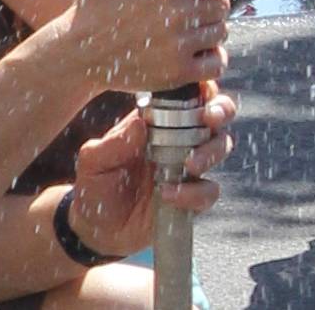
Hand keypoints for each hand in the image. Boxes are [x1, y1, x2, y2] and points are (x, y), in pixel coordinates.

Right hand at [61, 0, 233, 91]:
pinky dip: (210, 57)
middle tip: (188, 3)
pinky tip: (191, 48)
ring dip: (210, 29)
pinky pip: (217, 62)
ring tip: (186, 24)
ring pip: (221, 32)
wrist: (80, 50)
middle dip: (210, 3)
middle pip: (223, 5)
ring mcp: (180, 43)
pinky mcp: (179, 71)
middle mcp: (178, 11)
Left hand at [67, 85, 239, 257]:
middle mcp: (179, 139)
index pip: (186, 96)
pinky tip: (169, 195)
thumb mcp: (94, 161)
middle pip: (216, 115)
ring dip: (211, 152)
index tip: (202, 88)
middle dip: (220, 110)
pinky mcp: (193, 197)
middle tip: (209, 118)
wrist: (97, 228)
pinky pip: (209, 190)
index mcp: (156, 121)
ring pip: (220, 147)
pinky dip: (195, 192)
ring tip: (190, 164)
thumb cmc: (95, 184)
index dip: (202, 87)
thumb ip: (113, 144)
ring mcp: (188, 168)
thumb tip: (140, 124)